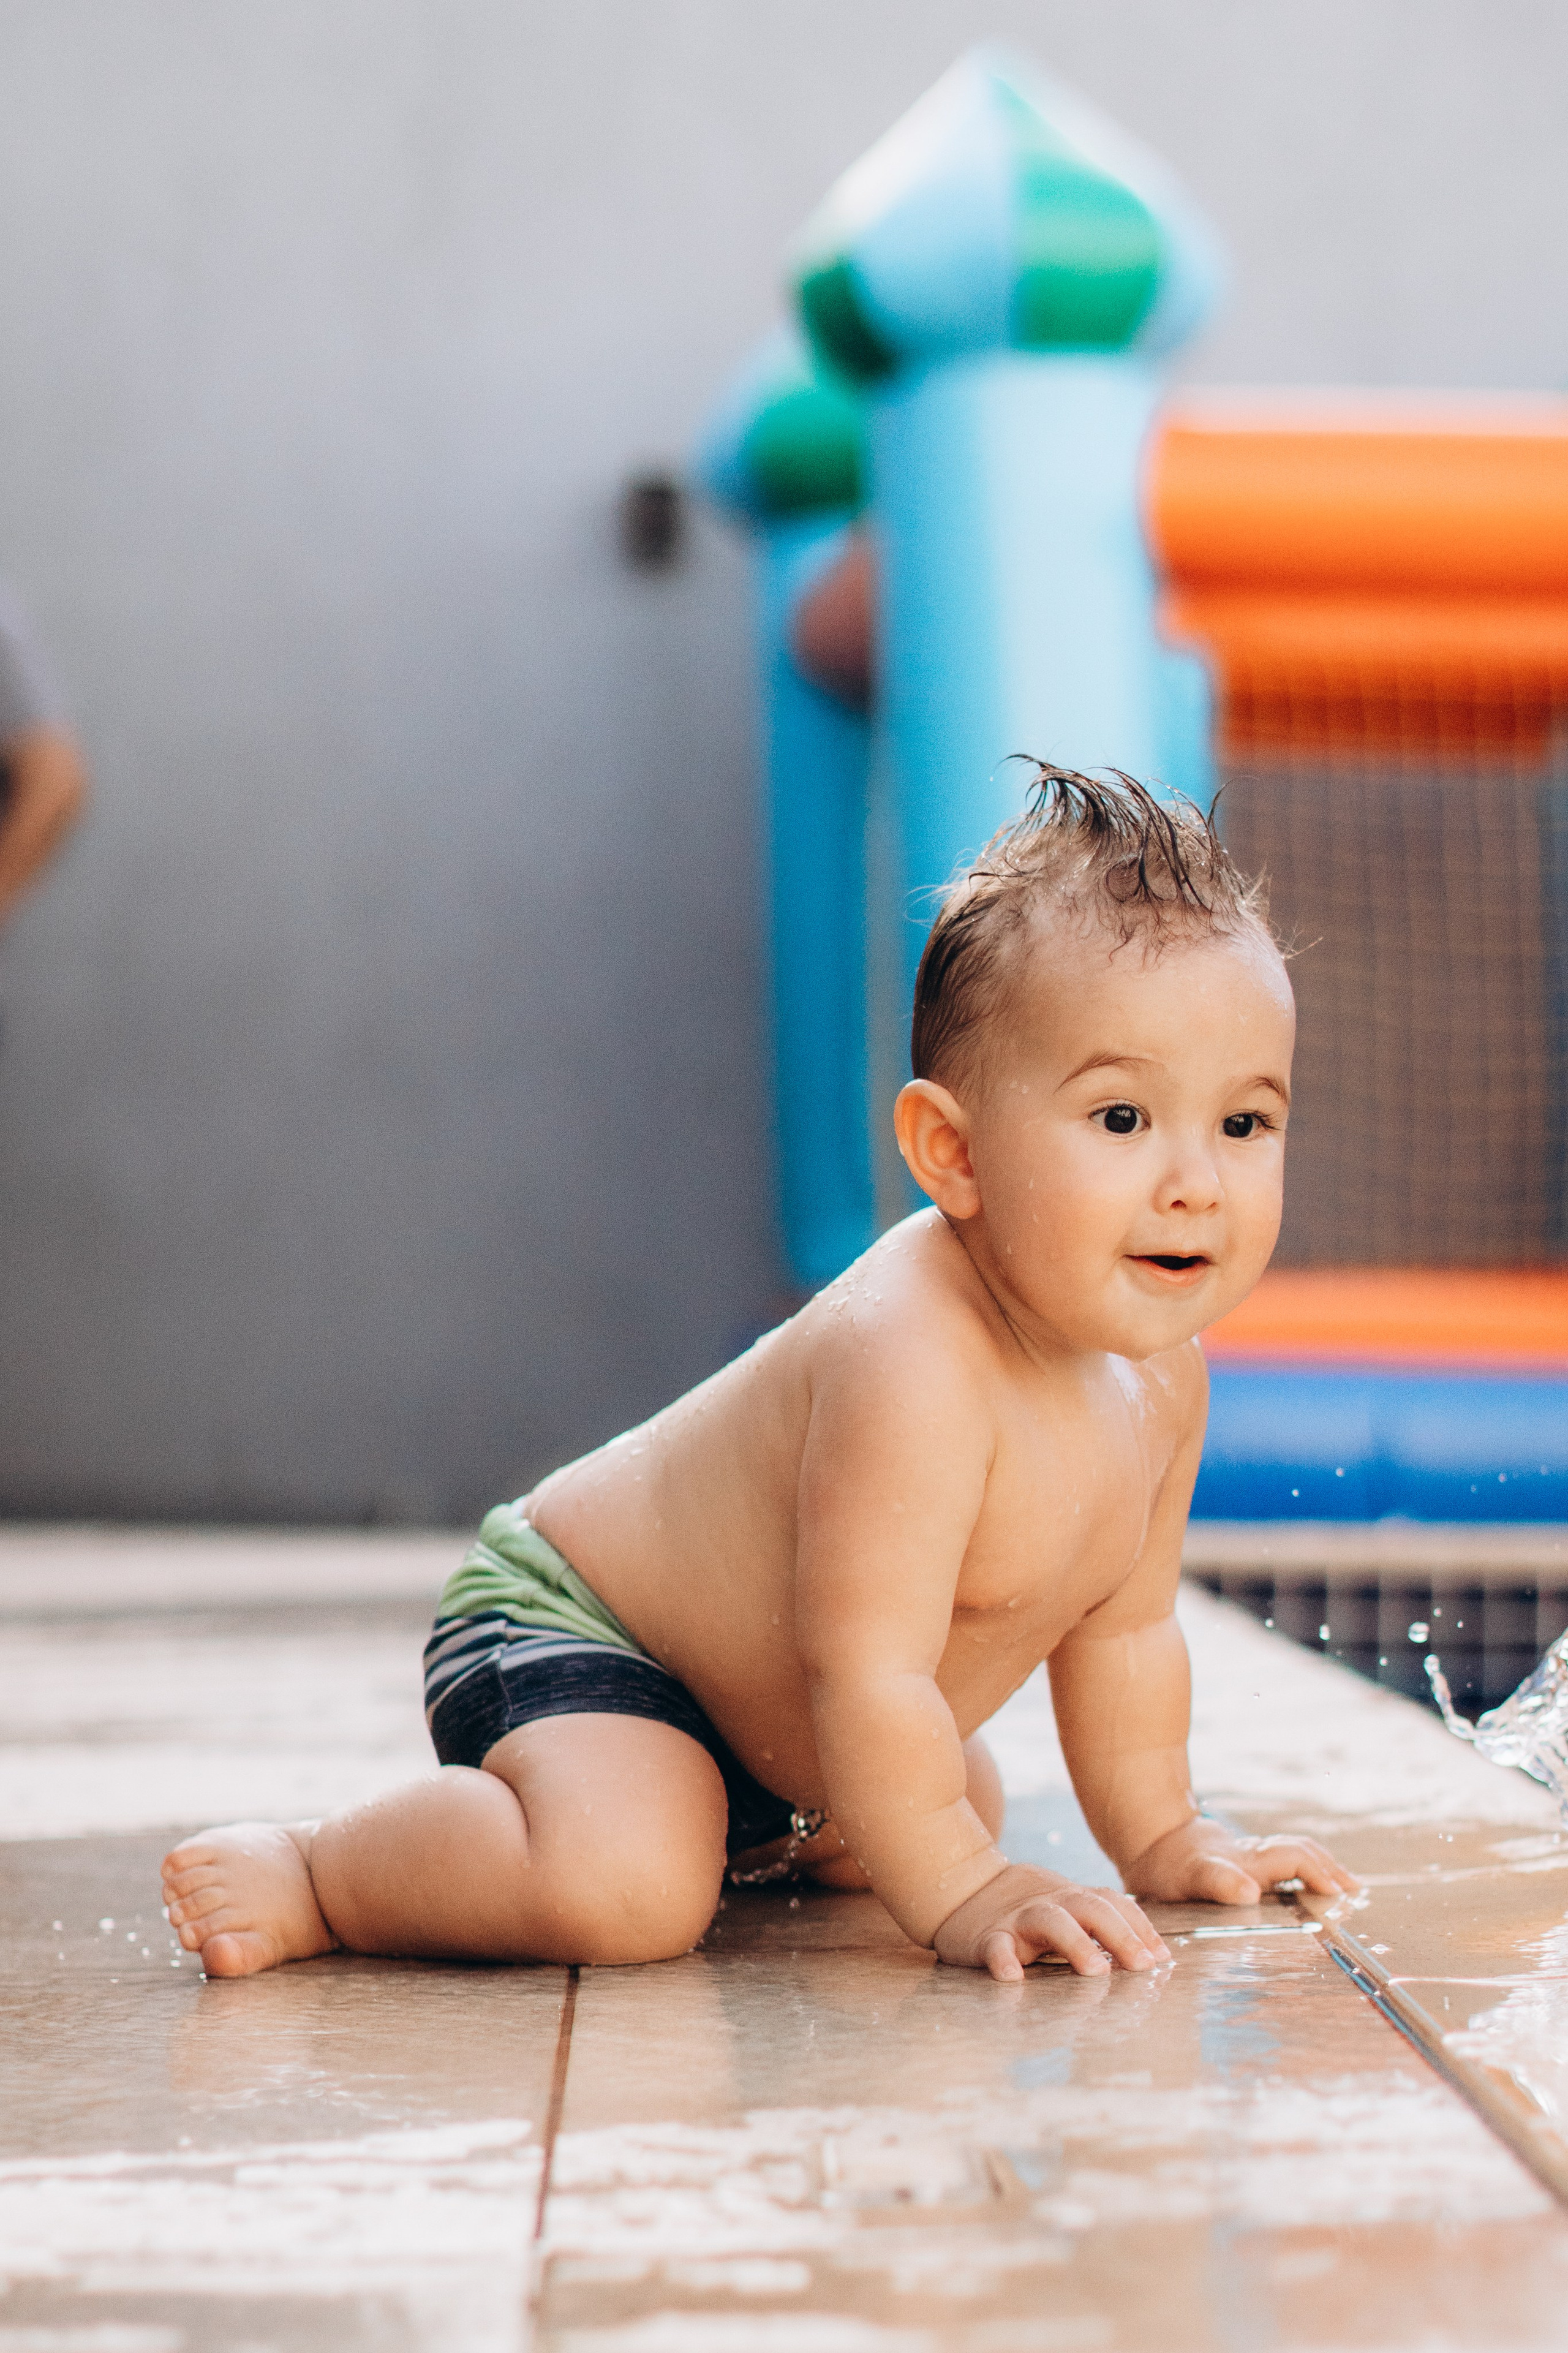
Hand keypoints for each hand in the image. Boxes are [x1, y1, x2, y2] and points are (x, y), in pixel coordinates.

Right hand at [933, 1862, 1169, 1981]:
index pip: (1114, 1904)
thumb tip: (1154, 1958)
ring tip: (1096, 1970)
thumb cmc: (1028, 1911)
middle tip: (1144, 1966)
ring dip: (1076, 1942)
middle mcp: (1052, 1904)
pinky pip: (995, 1947)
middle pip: (1091, 1908)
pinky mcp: (987, 1937)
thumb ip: (1101, 1927)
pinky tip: (1013, 1979)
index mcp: (1073, 1899)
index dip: (1141, 1927)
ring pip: (1050, 1921)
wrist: (962, 1888)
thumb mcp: (1066, 1910)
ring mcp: (1019, 1919)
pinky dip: (1004, 1960)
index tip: (1163, 1958)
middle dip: (1121, 1935)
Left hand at [1124, 1815, 1359, 1904]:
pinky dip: (1307, 1870)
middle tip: (1355, 1893)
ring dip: (1322, 1867)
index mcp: (1249, 1862)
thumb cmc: (1166, 1867)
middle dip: (1331, 1870)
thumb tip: (1250, 1892)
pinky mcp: (1245, 1864)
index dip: (1318, 1873)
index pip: (1294, 1859)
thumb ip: (1217, 1883)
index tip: (1339, 1894)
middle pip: (1302, 1853)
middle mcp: (1255, 1858)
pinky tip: (1314, 1886)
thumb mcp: (1188, 1877)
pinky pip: (1284, 1862)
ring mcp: (1251, 1858)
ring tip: (1346, 1888)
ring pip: (1296, 1853)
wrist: (1148, 1841)